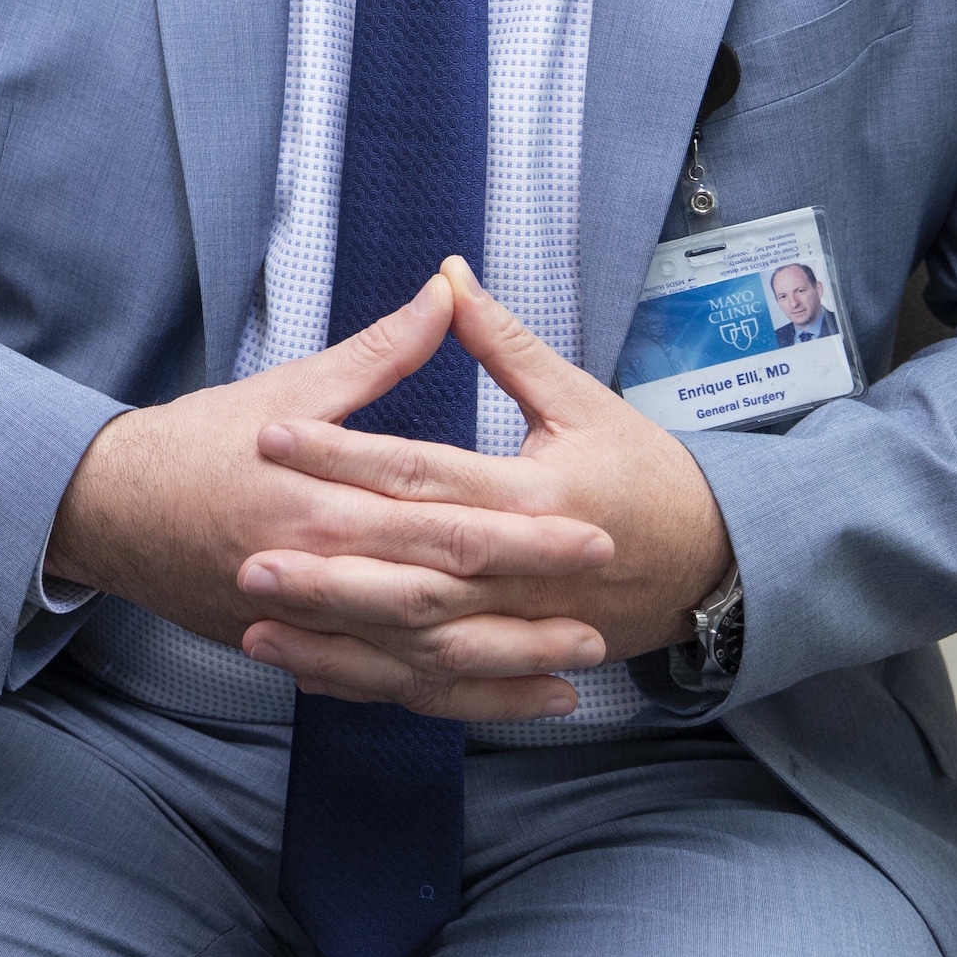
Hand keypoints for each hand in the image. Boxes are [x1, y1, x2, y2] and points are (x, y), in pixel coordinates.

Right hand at [44, 278, 617, 718]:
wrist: (107, 511)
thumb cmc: (198, 443)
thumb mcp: (287, 389)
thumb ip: (378, 353)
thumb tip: (446, 292)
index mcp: (322, 498)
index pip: (443, 521)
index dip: (523, 532)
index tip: (595, 530)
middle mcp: (317, 568)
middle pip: (442, 599)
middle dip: (529, 605)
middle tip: (607, 607)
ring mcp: (304, 621)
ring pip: (417, 658)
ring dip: (501, 666)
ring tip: (575, 669)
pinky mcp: (295, 650)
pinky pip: (382, 686)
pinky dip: (446, 698)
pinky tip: (505, 698)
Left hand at [234, 257, 734, 715]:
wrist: (712, 562)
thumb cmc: (643, 472)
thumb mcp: (579, 400)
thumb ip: (505, 343)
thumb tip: (447, 274)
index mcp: (535, 496)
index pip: (421, 473)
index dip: (343, 454)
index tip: (270, 435)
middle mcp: (523, 570)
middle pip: (410, 568)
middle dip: (326, 566)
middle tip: (244, 553)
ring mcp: (518, 626)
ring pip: (414, 640)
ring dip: (336, 635)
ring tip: (257, 621)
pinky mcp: (511, 659)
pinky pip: (434, 683)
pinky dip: (373, 680)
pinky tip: (307, 669)